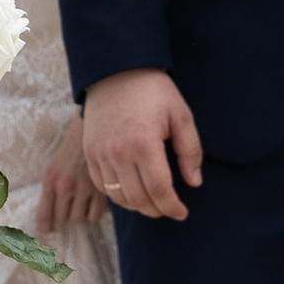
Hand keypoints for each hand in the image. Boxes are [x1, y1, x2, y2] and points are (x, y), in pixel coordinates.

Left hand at [35, 114, 104, 232]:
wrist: (91, 130)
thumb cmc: (69, 150)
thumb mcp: (52, 167)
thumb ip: (50, 191)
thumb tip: (46, 220)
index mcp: (50, 180)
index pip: (43, 216)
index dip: (45, 226)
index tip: (47, 228)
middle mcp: (65, 186)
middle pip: (61, 220)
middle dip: (63, 217)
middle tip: (66, 208)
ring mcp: (85, 188)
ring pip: (78, 219)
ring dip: (78, 215)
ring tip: (79, 203)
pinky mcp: (101, 189)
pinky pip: (95, 216)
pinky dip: (92, 213)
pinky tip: (91, 203)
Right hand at [83, 68, 202, 219]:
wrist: (116, 70)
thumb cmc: (153, 91)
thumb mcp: (181, 116)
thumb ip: (190, 151)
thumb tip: (194, 183)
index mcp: (144, 143)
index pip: (159, 190)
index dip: (172, 207)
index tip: (182, 213)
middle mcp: (118, 152)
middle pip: (138, 199)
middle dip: (157, 210)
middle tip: (170, 209)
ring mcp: (100, 153)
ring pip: (119, 196)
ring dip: (138, 206)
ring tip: (153, 203)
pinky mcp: (89, 152)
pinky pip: (102, 186)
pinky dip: (118, 195)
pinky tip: (132, 191)